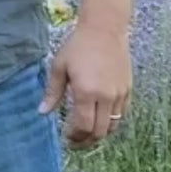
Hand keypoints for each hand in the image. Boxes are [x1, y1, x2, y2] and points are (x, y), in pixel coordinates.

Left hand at [39, 21, 132, 148]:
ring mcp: (120, 94)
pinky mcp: (128, 89)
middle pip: (99, 132)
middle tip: (76, 142)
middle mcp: (106, 96)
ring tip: (87, 134)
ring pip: (113, 126)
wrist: (105, 29)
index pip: (83, 126)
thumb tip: (42, 112)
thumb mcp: (59, 67)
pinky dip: (111, 122)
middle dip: (86, 141)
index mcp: (86, 92)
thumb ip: (52, 92)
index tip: (66, 138)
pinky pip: (122, 114)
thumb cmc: (78, 46)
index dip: (75, 137)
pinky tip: (100, 119)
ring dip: (100, 134)